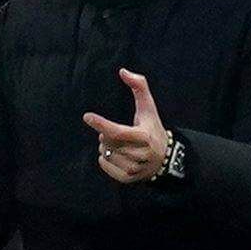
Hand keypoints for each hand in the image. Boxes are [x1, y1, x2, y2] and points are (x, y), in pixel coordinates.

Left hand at [82, 68, 168, 183]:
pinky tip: (116, 155)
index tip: (86, 116)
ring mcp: (133, 168)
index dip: (101, 124)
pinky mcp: (127, 178)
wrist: (164, 159)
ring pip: (105, 154)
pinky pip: (104, 165)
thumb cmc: (152, 128)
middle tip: (117, 133)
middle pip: (108, 142)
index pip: (117, 131)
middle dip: (106, 134)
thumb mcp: (149, 107)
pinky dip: (105, 158)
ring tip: (119, 145)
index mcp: (144, 137)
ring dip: (106, 146)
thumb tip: (123, 71)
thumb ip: (139, 86)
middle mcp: (139, 155)